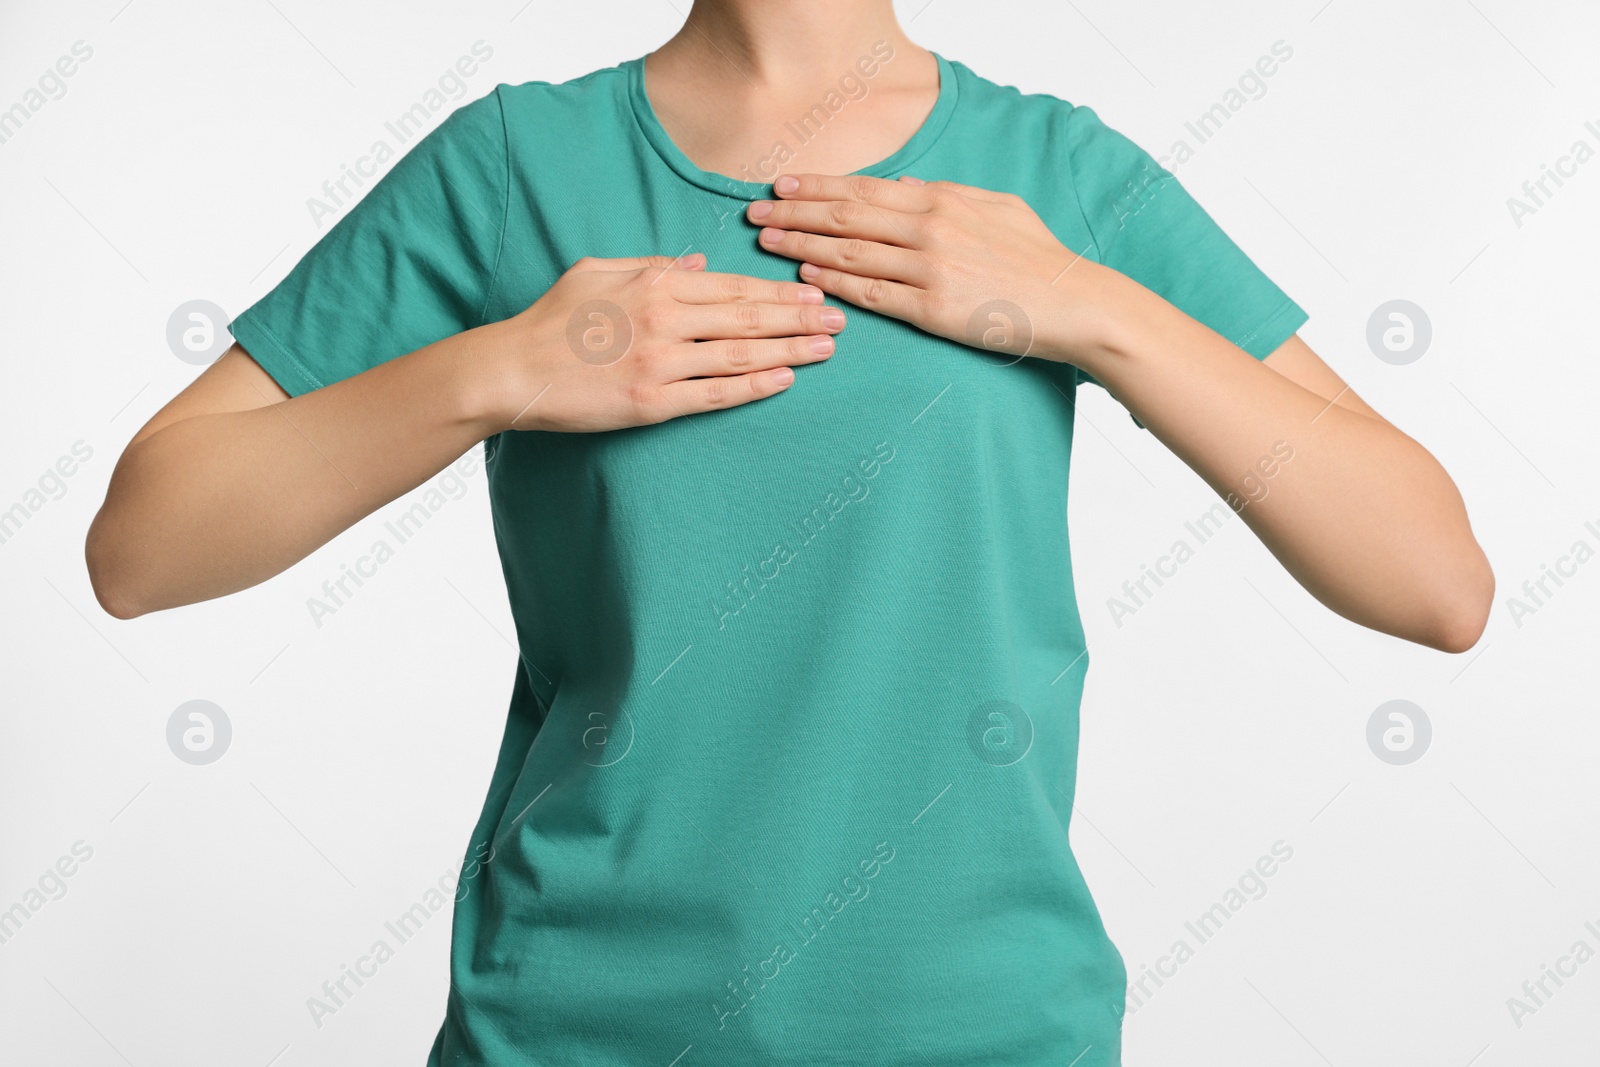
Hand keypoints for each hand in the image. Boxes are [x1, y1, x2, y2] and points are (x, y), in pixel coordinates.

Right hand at [492, 253, 844, 431]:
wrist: (511, 370)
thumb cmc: (550, 320)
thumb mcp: (597, 271)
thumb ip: (650, 264)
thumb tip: (695, 264)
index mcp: (654, 283)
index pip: (733, 285)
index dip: (779, 289)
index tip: (814, 290)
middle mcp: (665, 319)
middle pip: (749, 316)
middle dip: (801, 317)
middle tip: (841, 319)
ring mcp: (661, 363)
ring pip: (741, 354)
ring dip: (790, 351)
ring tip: (826, 349)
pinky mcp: (652, 402)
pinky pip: (716, 394)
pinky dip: (754, 385)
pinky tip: (784, 380)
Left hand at [747, 174, 1116, 364]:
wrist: (1073, 302)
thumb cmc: (1038, 258)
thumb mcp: (997, 207)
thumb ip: (945, 193)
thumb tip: (900, 183)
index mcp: (942, 200)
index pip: (863, 190)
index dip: (816, 187)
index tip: (781, 185)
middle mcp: (929, 228)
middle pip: (845, 216)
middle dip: (794, 212)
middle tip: (754, 211)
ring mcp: (929, 268)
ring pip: (849, 252)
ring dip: (801, 244)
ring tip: (766, 241)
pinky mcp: (932, 308)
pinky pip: (872, 292)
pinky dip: (835, 281)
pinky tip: (806, 274)